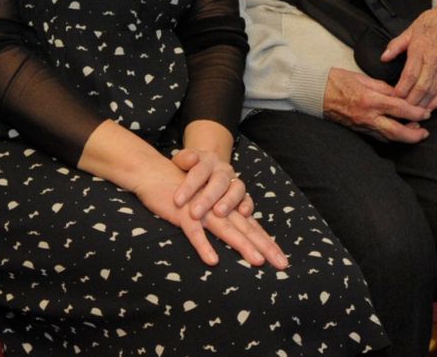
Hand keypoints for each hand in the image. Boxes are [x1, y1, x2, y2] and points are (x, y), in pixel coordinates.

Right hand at [132, 158, 287, 270]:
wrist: (154, 171)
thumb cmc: (180, 190)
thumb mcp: (204, 204)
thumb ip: (220, 218)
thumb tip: (237, 232)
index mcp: (225, 204)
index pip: (250, 224)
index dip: (267, 241)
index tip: (282, 260)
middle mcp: (218, 205)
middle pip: (245, 227)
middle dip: (264, 246)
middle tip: (281, 264)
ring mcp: (201, 208)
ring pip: (225, 227)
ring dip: (241, 244)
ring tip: (257, 261)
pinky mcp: (182, 211)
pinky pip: (193, 231)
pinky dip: (203, 245)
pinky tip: (213, 260)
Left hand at [170, 148, 252, 219]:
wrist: (207, 169)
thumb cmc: (189, 170)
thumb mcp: (181, 162)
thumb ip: (183, 159)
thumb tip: (191, 158)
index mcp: (208, 160)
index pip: (199, 171)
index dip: (188, 186)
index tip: (177, 201)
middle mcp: (223, 170)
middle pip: (218, 181)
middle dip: (207, 198)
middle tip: (194, 213)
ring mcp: (234, 181)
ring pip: (236, 189)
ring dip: (228, 201)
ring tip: (218, 213)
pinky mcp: (243, 194)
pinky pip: (248, 199)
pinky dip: (247, 206)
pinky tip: (243, 213)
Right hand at [323, 67, 430, 142]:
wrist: (315, 93)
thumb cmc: (336, 80)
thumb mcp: (362, 77)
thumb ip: (383, 88)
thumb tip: (398, 95)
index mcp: (370, 99)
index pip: (399, 108)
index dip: (415, 112)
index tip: (427, 113)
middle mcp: (367, 116)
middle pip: (396, 131)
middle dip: (413, 135)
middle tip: (425, 132)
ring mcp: (362, 125)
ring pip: (388, 138)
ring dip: (403, 138)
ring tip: (415, 133)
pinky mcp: (357, 130)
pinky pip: (377, 137)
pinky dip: (390, 137)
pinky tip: (397, 133)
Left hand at [380, 3, 436, 111]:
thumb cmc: (430, 23)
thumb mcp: (409, 30)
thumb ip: (396, 45)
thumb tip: (384, 57)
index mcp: (419, 49)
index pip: (409, 75)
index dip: (401, 89)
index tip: (393, 97)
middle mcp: (433, 60)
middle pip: (421, 86)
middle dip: (410, 101)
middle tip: (401, 110)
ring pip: (433, 90)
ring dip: (423, 103)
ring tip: (413, 113)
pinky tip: (430, 107)